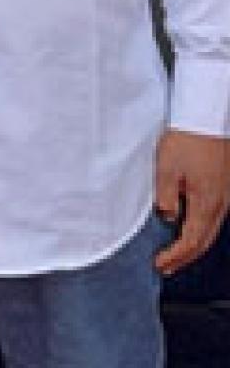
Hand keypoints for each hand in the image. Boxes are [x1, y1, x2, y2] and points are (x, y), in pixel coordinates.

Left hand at [154, 129, 229, 274]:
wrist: (207, 118)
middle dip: (185, 257)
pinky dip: (202, 230)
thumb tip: (168, 217)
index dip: (175, 256)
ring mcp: (225, 196)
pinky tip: (191, 228)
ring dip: (193, 245)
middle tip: (166, 267)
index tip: (160, 264)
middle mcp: (220, 204)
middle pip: (205, 240)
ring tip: (176, 254)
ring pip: (211, 230)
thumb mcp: (165, 168)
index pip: (192, 241)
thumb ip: (165, 196)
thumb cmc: (186, 140)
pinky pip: (215, 217)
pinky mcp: (224, 187)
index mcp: (206, 203)